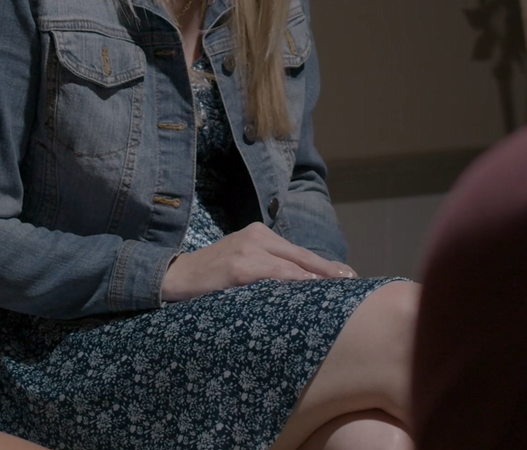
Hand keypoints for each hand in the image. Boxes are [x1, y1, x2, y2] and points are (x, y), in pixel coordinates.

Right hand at [160, 222, 356, 301]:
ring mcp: (248, 251)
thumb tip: (300, 283)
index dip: (324, 265)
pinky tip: (309, 291)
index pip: (298, 252)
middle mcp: (256, 237)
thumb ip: (267, 267)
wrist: (175, 276)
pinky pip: (274, 275)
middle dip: (328, 270)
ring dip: (317, 278)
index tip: (347, 275)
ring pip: (292, 265)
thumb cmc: (211, 275)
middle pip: (302, 255)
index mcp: (259, 235)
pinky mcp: (239, 267)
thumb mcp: (241, 262)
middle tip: (351, 282)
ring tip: (337, 290)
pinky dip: (294, 282)